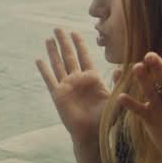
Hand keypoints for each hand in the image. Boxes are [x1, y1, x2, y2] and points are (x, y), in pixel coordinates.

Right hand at [36, 29, 111, 144]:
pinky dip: (44, 69)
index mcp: (92, 79)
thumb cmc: (105, 120)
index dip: (79, 44)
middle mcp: (77, 80)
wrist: (92, 134)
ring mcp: (66, 86)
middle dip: (63, 41)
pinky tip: (38, 60)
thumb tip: (123, 70)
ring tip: (48, 39)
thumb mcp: (116, 99)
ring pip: (58, 64)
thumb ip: (120, 85)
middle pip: (68, 56)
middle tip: (58, 27)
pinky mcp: (58, 95)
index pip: (84, 56)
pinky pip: (49, 79)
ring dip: (53, 51)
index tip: (75, 32)